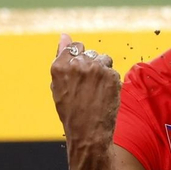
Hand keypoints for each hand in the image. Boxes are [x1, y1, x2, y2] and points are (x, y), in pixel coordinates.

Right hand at [49, 33, 120, 151]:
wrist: (88, 133)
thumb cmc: (71, 112)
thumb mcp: (58, 86)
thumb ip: (61, 59)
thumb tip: (64, 36)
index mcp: (60, 66)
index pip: (74, 46)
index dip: (79, 58)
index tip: (80, 71)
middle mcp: (77, 64)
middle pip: (89, 52)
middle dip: (90, 64)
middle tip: (89, 86)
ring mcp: (96, 68)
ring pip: (103, 59)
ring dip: (102, 70)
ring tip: (97, 90)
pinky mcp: (112, 75)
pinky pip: (113, 71)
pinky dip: (111, 81)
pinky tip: (105, 95)